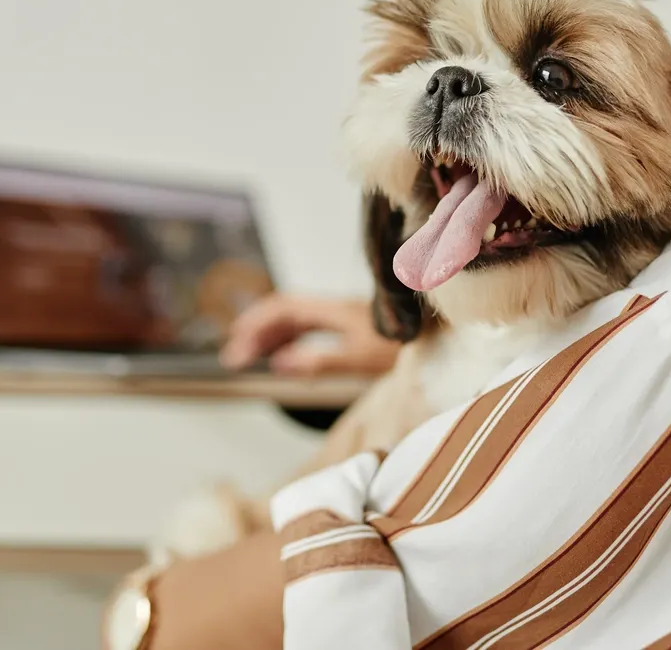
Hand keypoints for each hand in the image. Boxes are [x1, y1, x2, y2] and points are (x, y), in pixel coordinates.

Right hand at [219, 295, 399, 376]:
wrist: (436, 336)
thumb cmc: (402, 347)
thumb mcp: (360, 359)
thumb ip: (320, 360)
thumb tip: (279, 363)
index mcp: (334, 310)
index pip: (284, 308)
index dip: (256, 323)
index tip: (237, 342)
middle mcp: (334, 308)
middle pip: (284, 312)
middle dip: (256, 331)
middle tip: (234, 357)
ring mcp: (341, 316)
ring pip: (295, 320)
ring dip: (269, 335)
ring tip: (247, 356)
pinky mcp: (349, 326)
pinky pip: (309, 329)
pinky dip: (288, 340)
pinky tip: (280, 356)